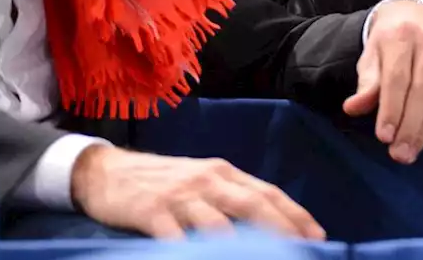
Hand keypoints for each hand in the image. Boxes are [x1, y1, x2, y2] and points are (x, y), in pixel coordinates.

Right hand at [71, 145, 325, 239]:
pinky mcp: (150, 210)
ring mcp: (179, 194)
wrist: (105, 170)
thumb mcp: (200, 182)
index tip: (317, 236)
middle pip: (252, 205)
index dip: (295, 215)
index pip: (268, 192)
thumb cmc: (160, 181)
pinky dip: (189, 252)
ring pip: (218, 223)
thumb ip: (230, 198)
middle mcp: (206, 180)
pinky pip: (174, 237)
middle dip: (281, 230)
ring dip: (241, 247)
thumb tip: (268, 223)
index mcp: (223, 172)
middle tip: (302, 252)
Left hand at [342, 0, 422, 163]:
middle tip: (399, 155)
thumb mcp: (372, 54)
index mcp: (401, 36)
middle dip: (410, 127)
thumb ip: (366, 82)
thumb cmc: (390, 39)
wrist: (418, 12)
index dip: (391, 109)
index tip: (384, 137)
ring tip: (413, 153)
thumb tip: (352, 108)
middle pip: (422, 91)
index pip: (397, 78)